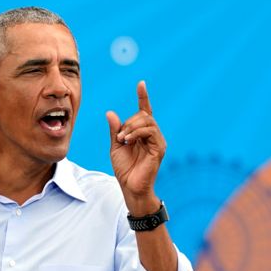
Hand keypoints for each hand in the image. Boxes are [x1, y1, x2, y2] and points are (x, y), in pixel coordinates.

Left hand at [106, 81, 166, 210]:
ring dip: (132, 127)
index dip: (143, 97)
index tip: (141, 84)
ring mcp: (158, 141)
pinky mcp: (159, 148)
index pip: (144, 111)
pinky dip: (136, 133)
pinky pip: (150, 131)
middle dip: (129, 122)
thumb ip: (115, 130)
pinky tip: (128, 141)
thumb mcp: (115, 146)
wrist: (130, 186)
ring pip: (147, 121)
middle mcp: (152, 135)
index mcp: (142, 133)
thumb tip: (110, 112)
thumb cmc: (124, 168)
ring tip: (122, 140)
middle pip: (143, 115)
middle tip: (119, 137)